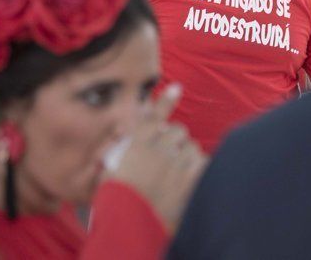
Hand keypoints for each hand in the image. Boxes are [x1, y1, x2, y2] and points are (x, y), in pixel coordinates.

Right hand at [107, 84, 206, 231]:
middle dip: (175, 140)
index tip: (176, 88)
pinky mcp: (190, 178)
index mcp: (136, 143)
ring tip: (178, 170)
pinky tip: (192, 177)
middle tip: (168, 155)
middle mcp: (158, 148)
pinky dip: (199, 168)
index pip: (153, 116)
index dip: (165, 101)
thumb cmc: (115, 197)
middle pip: (177, 131)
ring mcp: (176, 162)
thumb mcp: (107, 168)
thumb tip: (122, 132)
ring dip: (187, 155)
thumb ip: (115, 147)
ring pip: (191, 147)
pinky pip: (202, 163)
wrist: (129, 222)